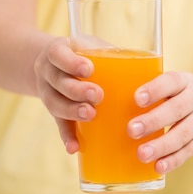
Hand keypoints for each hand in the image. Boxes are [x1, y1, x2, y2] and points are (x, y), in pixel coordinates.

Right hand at [34, 37, 103, 153]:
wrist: (52, 65)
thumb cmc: (82, 53)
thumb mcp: (89, 46)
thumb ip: (108, 53)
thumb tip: (145, 64)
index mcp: (56, 51)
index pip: (58, 54)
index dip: (71, 62)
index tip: (89, 69)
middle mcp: (47, 72)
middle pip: (58, 81)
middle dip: (77, 90)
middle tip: (97, 95)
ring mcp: (47, 92)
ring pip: (55, 104)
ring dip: (73, 111)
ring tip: (90, 115)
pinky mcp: (53, 111)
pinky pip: (58, 125)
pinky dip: (67, 136)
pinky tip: (74, 147)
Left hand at [127, 71, 192, 173]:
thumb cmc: (183, 93)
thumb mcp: (174, 84)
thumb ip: (153, 90)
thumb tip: (114, 103)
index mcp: (185, 80)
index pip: (171, 82)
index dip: (154, 89)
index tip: (136, 98)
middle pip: (175, 110)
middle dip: (153, 121)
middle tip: (132, 130)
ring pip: (182, 134)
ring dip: (161, 146)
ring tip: (141, 153)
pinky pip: (188, 151)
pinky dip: (172, 160)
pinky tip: (158, 166)